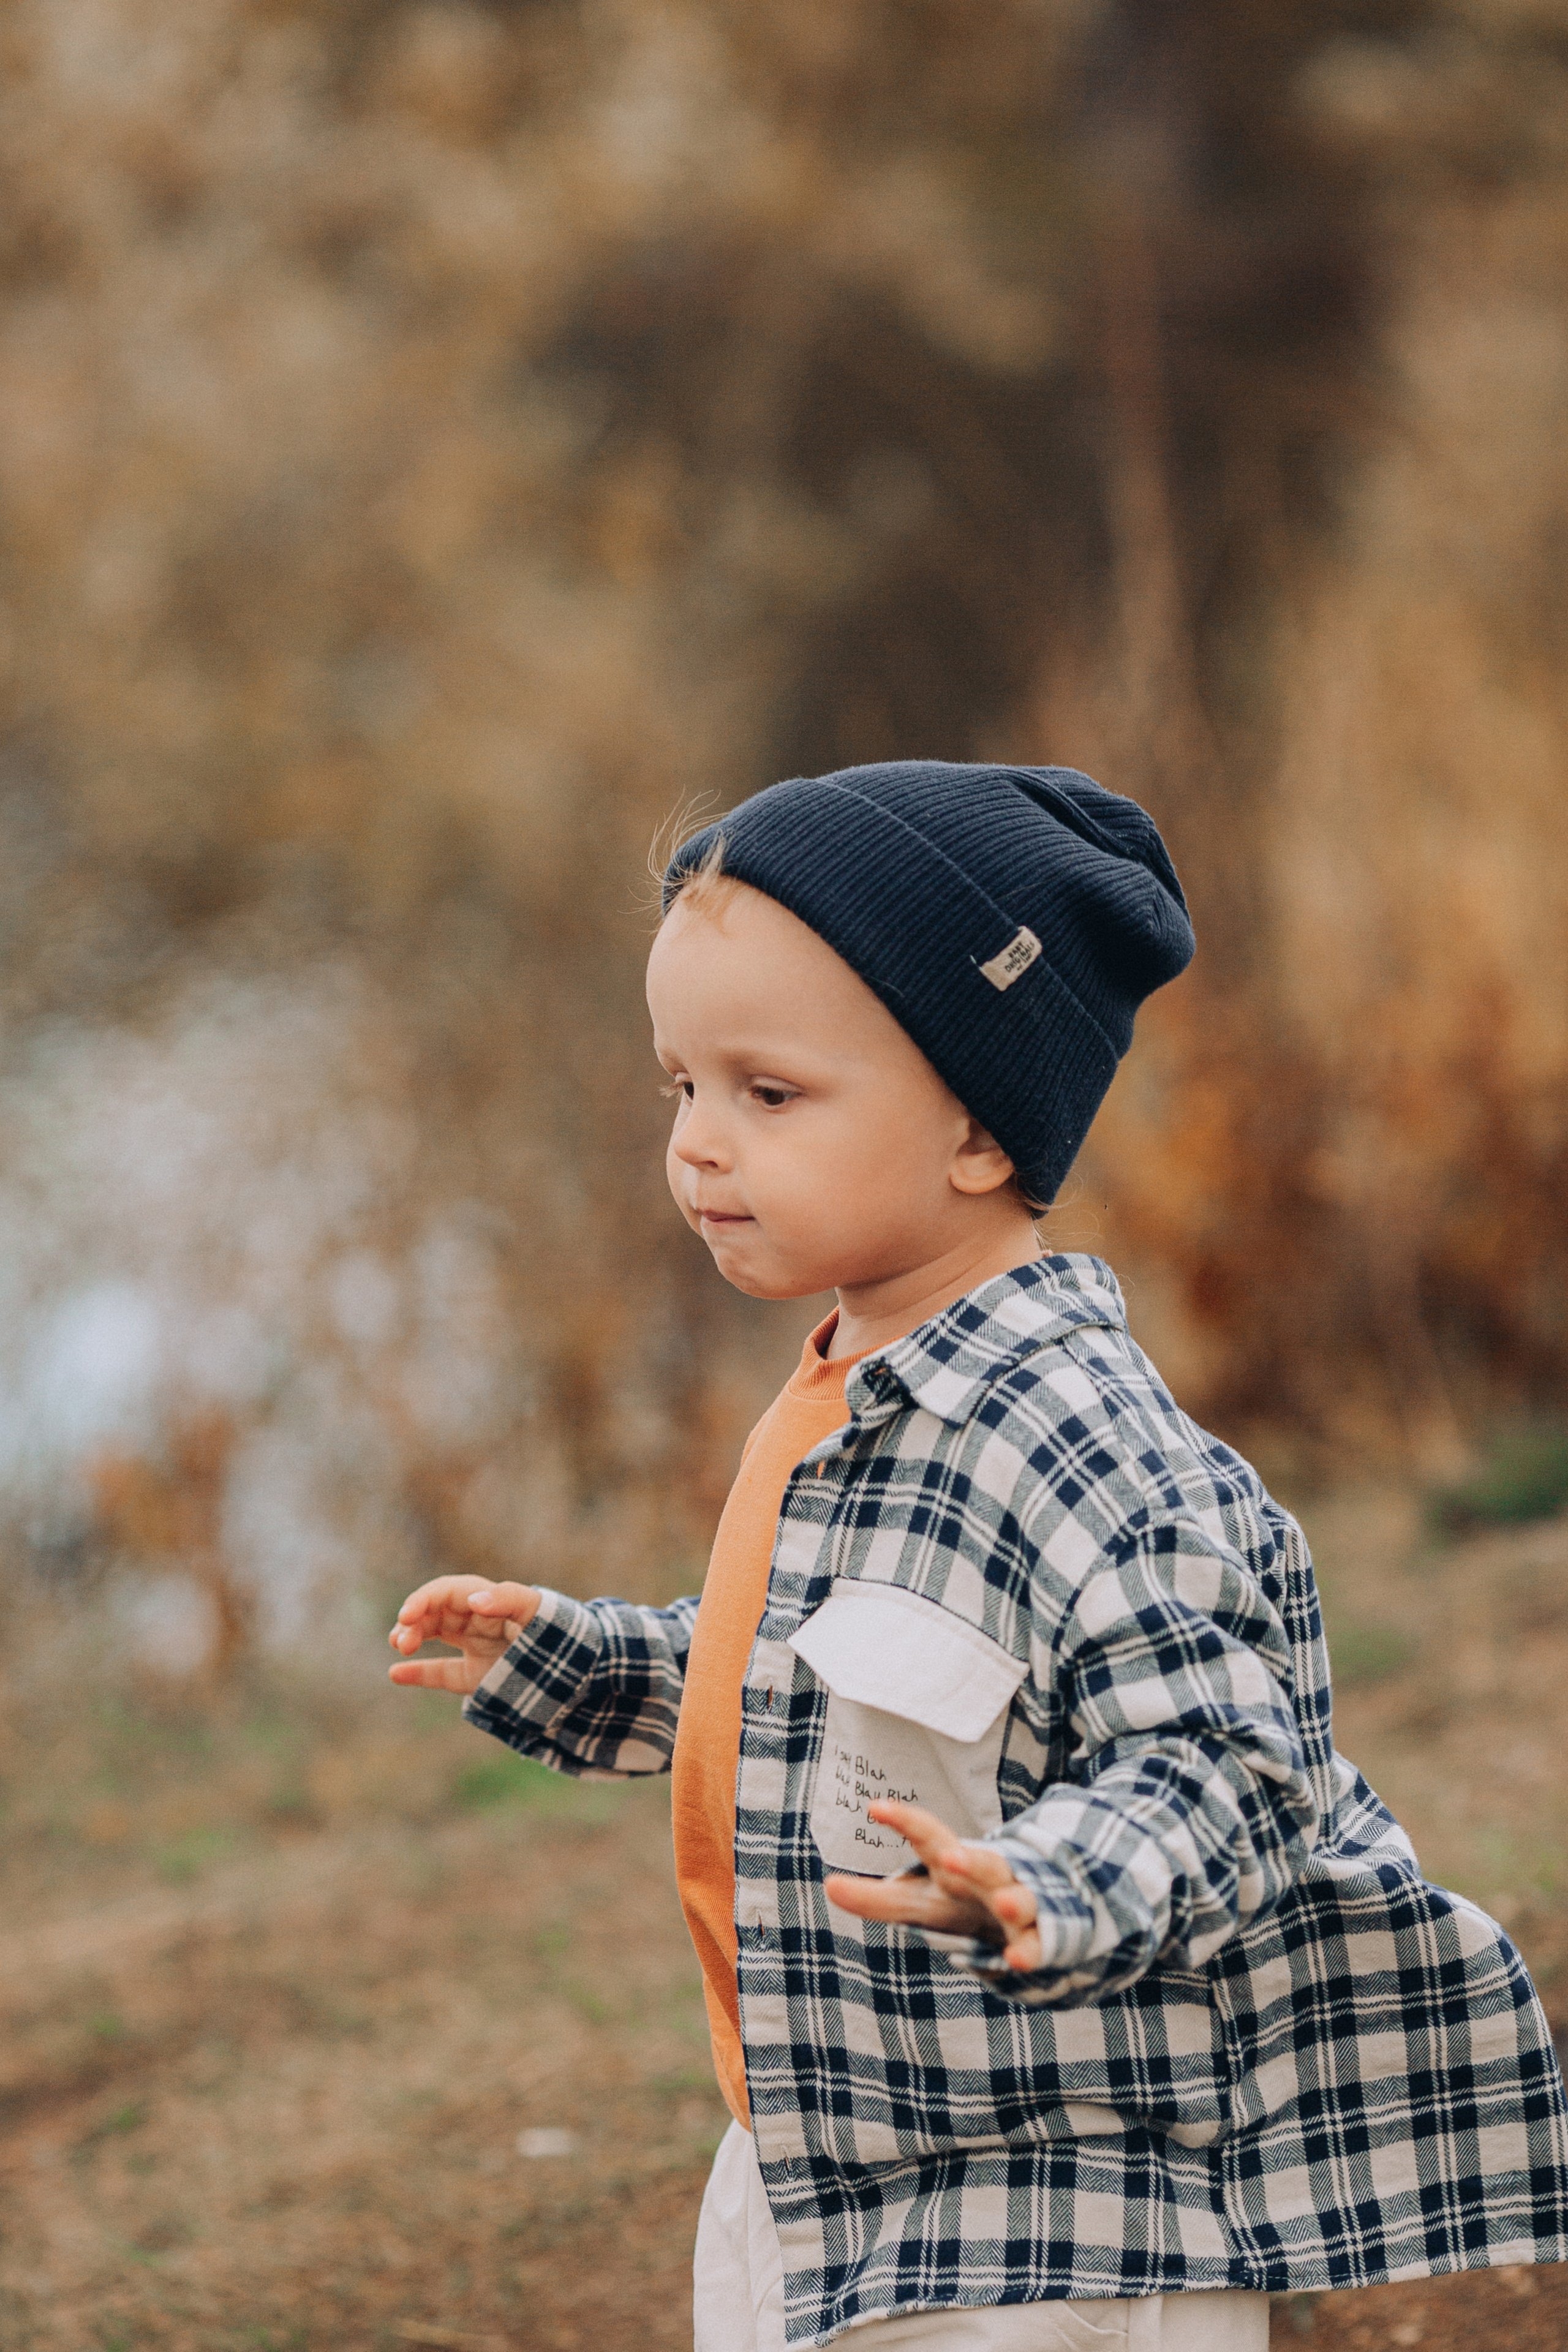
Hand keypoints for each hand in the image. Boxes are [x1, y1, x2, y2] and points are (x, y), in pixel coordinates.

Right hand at [387, 1575, 541, 1694]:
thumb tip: (474, 1599)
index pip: (445, 1592)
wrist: (577, 1667)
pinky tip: (395, 1674)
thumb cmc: (556, 1629)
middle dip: (412, 1622)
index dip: (422, 1600)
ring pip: (432, 1636)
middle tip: (401, 1642)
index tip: (406, 1615)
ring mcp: (474, 1647)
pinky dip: (418, 1673)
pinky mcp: (475, 1675)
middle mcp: (476, 1619)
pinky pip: (441, 1672)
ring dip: (411, 1638)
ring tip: (399, 1648)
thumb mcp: (535, 1609)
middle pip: (433, 1613)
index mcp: (486, 1599)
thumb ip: (508, 1599)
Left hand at [823, 1799, 1044, 1972]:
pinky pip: (1038, 1943)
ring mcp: (1017, 1904)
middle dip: (970, 1860)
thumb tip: (828, 1886)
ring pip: (1018, 1897)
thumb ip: (875, 1898)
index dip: (905, 1821)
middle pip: (981, 1863)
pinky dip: (1031, 1949)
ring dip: (1012, 1900)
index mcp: (953, 1864)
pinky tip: (1019, 1959)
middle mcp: (988, 1878)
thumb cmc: (961, 1903)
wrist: (1023, 1916)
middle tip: (951, 1858)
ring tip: (1003, 1903)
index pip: (929, 1835)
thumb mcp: (918, 1902)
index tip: (874, 1807)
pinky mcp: (1037, 1937)